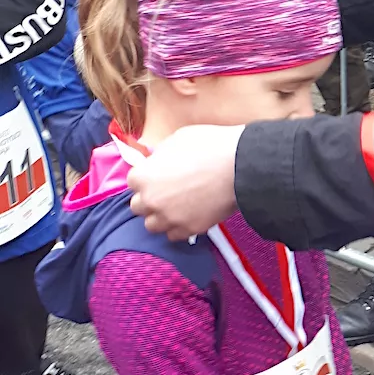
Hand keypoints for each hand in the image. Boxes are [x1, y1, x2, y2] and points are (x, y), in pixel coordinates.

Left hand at [127, 125, 243, 240]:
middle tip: (169, 191)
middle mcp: (151, 200)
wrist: (240, 165)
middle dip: (151, 199)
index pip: (132, 183)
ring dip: (161, 217)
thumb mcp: (177, 139)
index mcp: (142, 176)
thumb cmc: (209, 146)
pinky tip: (190, 215)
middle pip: (138, 207)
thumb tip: (157, 162)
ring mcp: (169, 218)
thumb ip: (160, 155)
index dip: (147, 178)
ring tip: (178, 207)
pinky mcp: (189, 229)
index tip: (159, 175)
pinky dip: (179, 227)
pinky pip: (174, 235)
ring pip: (153, 225)